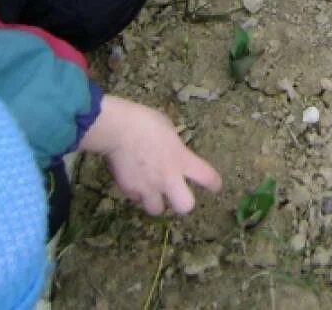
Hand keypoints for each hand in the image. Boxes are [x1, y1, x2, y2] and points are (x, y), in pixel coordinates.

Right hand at [80, 95, 221, 215]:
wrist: (116, 129)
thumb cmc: (144, 122)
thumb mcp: (168, 130)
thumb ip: (173, 147)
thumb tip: (171, 152)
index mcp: (182, 159)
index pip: (208, 178)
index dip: (214, 185)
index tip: (215, 187)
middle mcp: (168, 178)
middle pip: (185, 207)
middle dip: (182, 203)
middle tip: (176, 194)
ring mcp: (148, 188)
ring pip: (156, 210)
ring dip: (155, 201)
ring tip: (151, 190)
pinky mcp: (129, 191)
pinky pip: (136, 199)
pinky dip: (137, 193)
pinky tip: (133, 181)